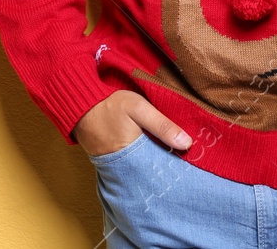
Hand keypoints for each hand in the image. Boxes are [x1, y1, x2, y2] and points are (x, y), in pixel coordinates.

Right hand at [73, 89, 192, 157]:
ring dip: (159, 161)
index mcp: (136, 156)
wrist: (81, 104)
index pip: (164, 168)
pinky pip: (137, 162)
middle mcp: (129, 166)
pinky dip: (147, 157)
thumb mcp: (139, 109)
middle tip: (189, 158)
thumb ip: (162, 125)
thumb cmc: (110, 105)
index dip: (178, 165)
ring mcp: (121, 164)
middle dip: (171, 165)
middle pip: (156, 171)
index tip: (196, 158)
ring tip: (177, 154)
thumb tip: (188, 143)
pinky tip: (158, 149)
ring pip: (147, 167)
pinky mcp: (117, 160)